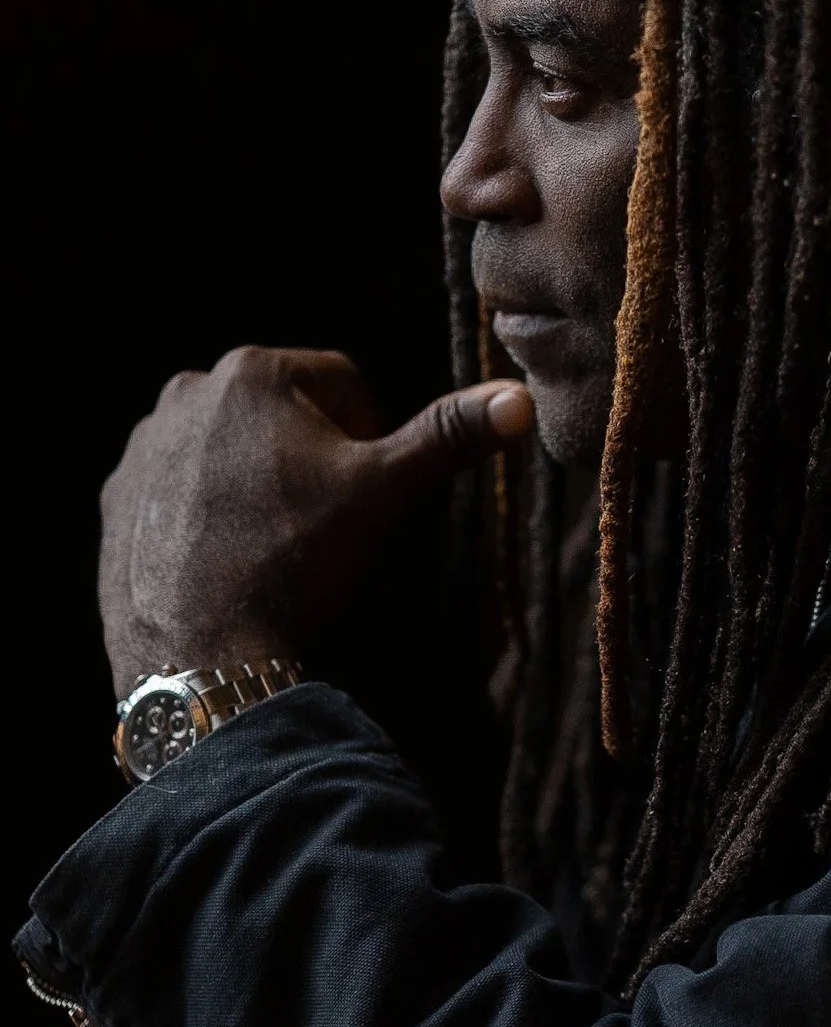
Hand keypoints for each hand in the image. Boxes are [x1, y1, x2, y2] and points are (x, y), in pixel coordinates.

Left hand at [98, 345, 533, 697]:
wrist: (200, 654)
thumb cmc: (297, 561)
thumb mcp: (386, 491)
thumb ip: (451, 435)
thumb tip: (520, 398)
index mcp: (254, 371)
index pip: (344, 381)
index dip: (370, 437)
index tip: (363, 494)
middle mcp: (186, 392)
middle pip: (284, 413)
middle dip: (311, 457)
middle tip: (322, 525)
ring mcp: (143, 447)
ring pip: (231, 450)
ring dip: (258, 483)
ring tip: (275, 548)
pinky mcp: (114, 500)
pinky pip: (181, 492)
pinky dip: (208, 516)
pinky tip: (229, 563)